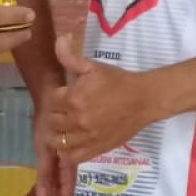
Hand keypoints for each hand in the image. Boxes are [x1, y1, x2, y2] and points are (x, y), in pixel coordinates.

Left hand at [22, 108, 75, 195]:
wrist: (54, 94)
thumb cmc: (52, 117)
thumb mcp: (45, 145)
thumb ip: (46, 172)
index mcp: (73, 165)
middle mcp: (72, 167)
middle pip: (62, 195)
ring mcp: (66, 162)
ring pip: (56, 188)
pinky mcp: (58, 156)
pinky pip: (51, 177)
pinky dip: (39, 188)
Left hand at [48, 35, 154, 164]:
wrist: (144, 100)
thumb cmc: (118, 81)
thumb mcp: (93, 67)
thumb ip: (71, 56)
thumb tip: (59, 38)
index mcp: (73, 98)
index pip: (51, 101)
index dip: (56, 98)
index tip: (63, 96)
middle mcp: (76, 119)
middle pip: (52, 122)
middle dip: (56, 115)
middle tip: (65, 111)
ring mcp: (86, 137)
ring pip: (59, 141)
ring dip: (58, 135)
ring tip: (64, 129)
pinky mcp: (96, 149)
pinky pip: (73, 157)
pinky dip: (68, 152)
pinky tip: (72, 143)